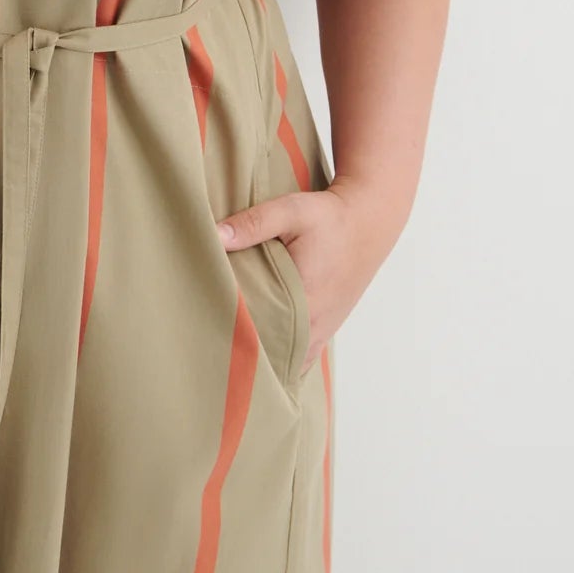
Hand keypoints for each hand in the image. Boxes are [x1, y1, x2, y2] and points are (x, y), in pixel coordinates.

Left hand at [214, 181, 404, 374]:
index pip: (260, 331)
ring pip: (286, 360)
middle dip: (242, 350)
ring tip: (229, 351)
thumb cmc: (329, 217)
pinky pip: (301, 357)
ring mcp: (322, 329)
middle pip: (270, 352)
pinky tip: (260, 357)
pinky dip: (282, 358)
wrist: (368, 221)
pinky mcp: (326, 327)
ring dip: (262, 357)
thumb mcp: (290, 211)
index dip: (232, 334)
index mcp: (304, 298)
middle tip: (208, 344)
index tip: (205, 331)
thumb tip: (215, 235)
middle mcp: (314, 322)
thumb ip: (252, 223)